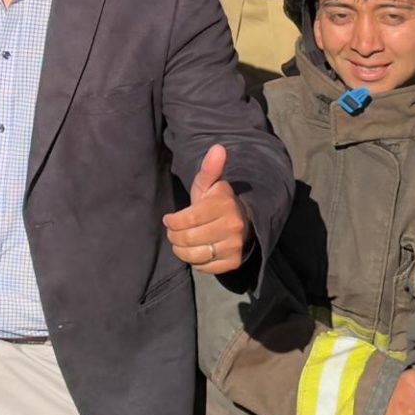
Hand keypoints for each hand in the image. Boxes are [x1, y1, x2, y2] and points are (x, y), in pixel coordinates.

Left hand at [163, 147, 247, 273]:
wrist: (245, 222)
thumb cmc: (218, 203)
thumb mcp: (210, 185)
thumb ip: (209, 168)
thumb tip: (218, 147)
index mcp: (223, 204)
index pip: (186, 220)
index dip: (172, 222)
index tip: (169, 220)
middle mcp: (232, 225)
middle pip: (188, 239)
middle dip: (174, 237)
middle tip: (173, 233)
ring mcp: (234, 245)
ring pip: (194, 255)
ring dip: (181, 251)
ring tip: (180, 243)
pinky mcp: (233, 262)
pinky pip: (204, 267)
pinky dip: (195, 262)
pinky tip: (196, 252)